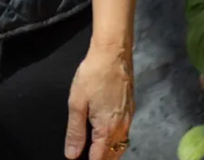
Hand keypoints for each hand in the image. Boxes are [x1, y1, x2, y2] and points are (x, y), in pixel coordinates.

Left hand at [65, 43, 133, 159]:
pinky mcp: (131, 110)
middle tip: (85, 154)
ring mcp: (128, 120)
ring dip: (109, 150)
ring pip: (120, 145)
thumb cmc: (92, 76)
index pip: (100, 159)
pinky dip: (115, 139)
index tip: (79, 159)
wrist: (113, 54)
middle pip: (113, 155)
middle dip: (100, 158)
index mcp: (107, 130)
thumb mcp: (77, 102)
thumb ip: (75, 131)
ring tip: (93, 147)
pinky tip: (105, 132)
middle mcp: (121, 129)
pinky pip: (124, 133)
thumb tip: (72, 155)